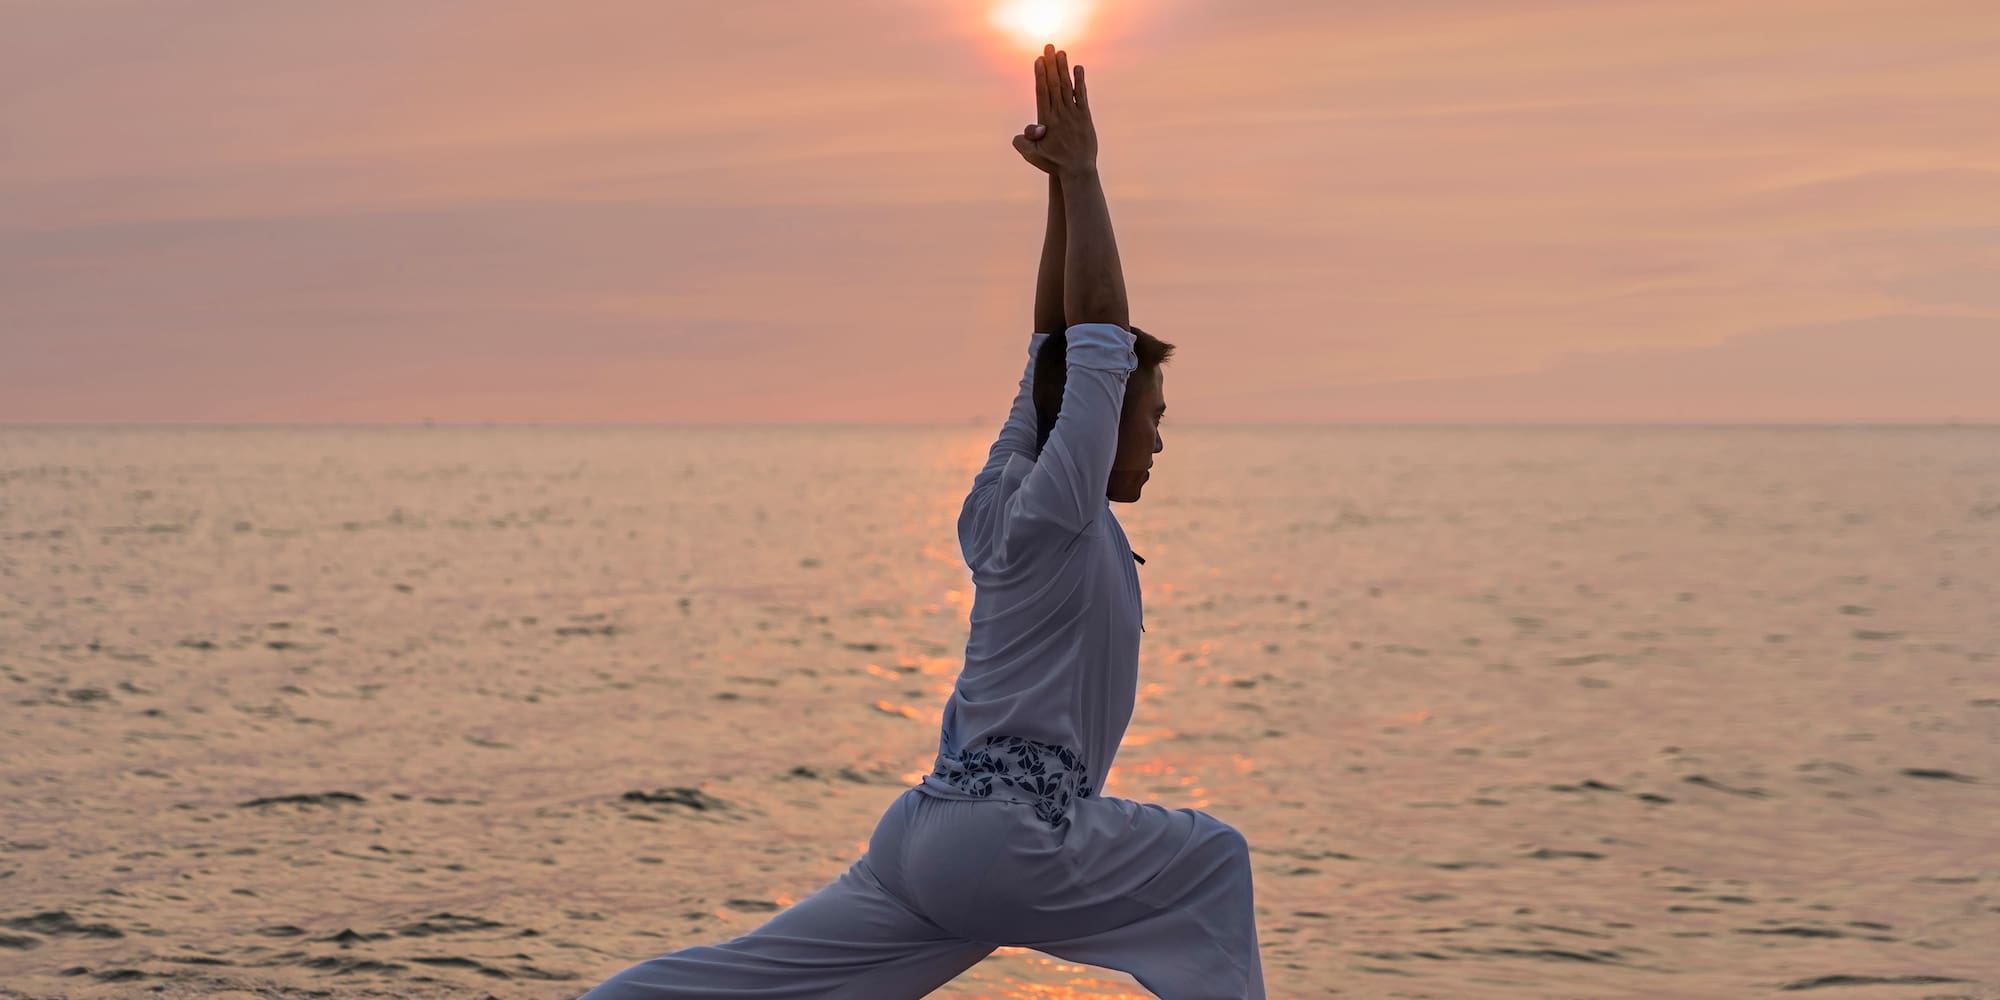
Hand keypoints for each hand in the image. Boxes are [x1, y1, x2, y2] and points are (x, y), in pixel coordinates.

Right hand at [1011, 44, 1095, 176]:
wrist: (1077, 171)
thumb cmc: (1053, 163)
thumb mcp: (1030, 155)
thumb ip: (1021, 140)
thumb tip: (1028, 127)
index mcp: (1046, 121)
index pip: (1042, 93)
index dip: (1041, 75)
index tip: (1039, 60)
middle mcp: (1060, 114)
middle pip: (1054, 84)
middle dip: (1051, 65)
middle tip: (1049, 47)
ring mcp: (1074, 114)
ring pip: (1067, 87)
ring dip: (1064, 68)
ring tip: (1061, 52)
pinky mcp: (1085, 117)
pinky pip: (1082, 96)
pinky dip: (1080, 81)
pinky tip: (1078, 68)